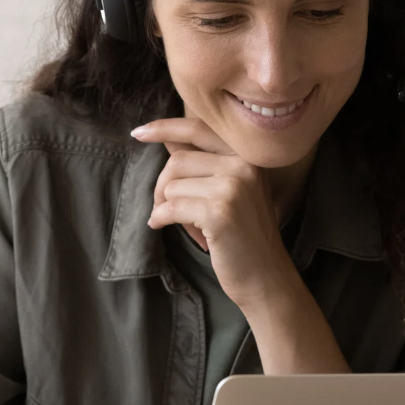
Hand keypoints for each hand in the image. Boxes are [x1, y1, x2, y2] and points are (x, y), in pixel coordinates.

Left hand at [134, 117, 299, 309]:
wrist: (266, 276)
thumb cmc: (244, 235)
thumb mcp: (231, 191)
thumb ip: (203, 163)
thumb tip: (167, 139)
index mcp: (249, 155)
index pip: (199, 129)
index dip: (165, 128)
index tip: (138, 133)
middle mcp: (244, 165)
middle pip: (178, 160)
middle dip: (162, 185)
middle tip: (162, 207)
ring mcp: (233, 187)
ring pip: (173, 185)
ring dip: (165, 206)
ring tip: (182, 224)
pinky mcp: (219, 212)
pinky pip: (171, 207)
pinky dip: (160, 218)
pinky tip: (161, 226)